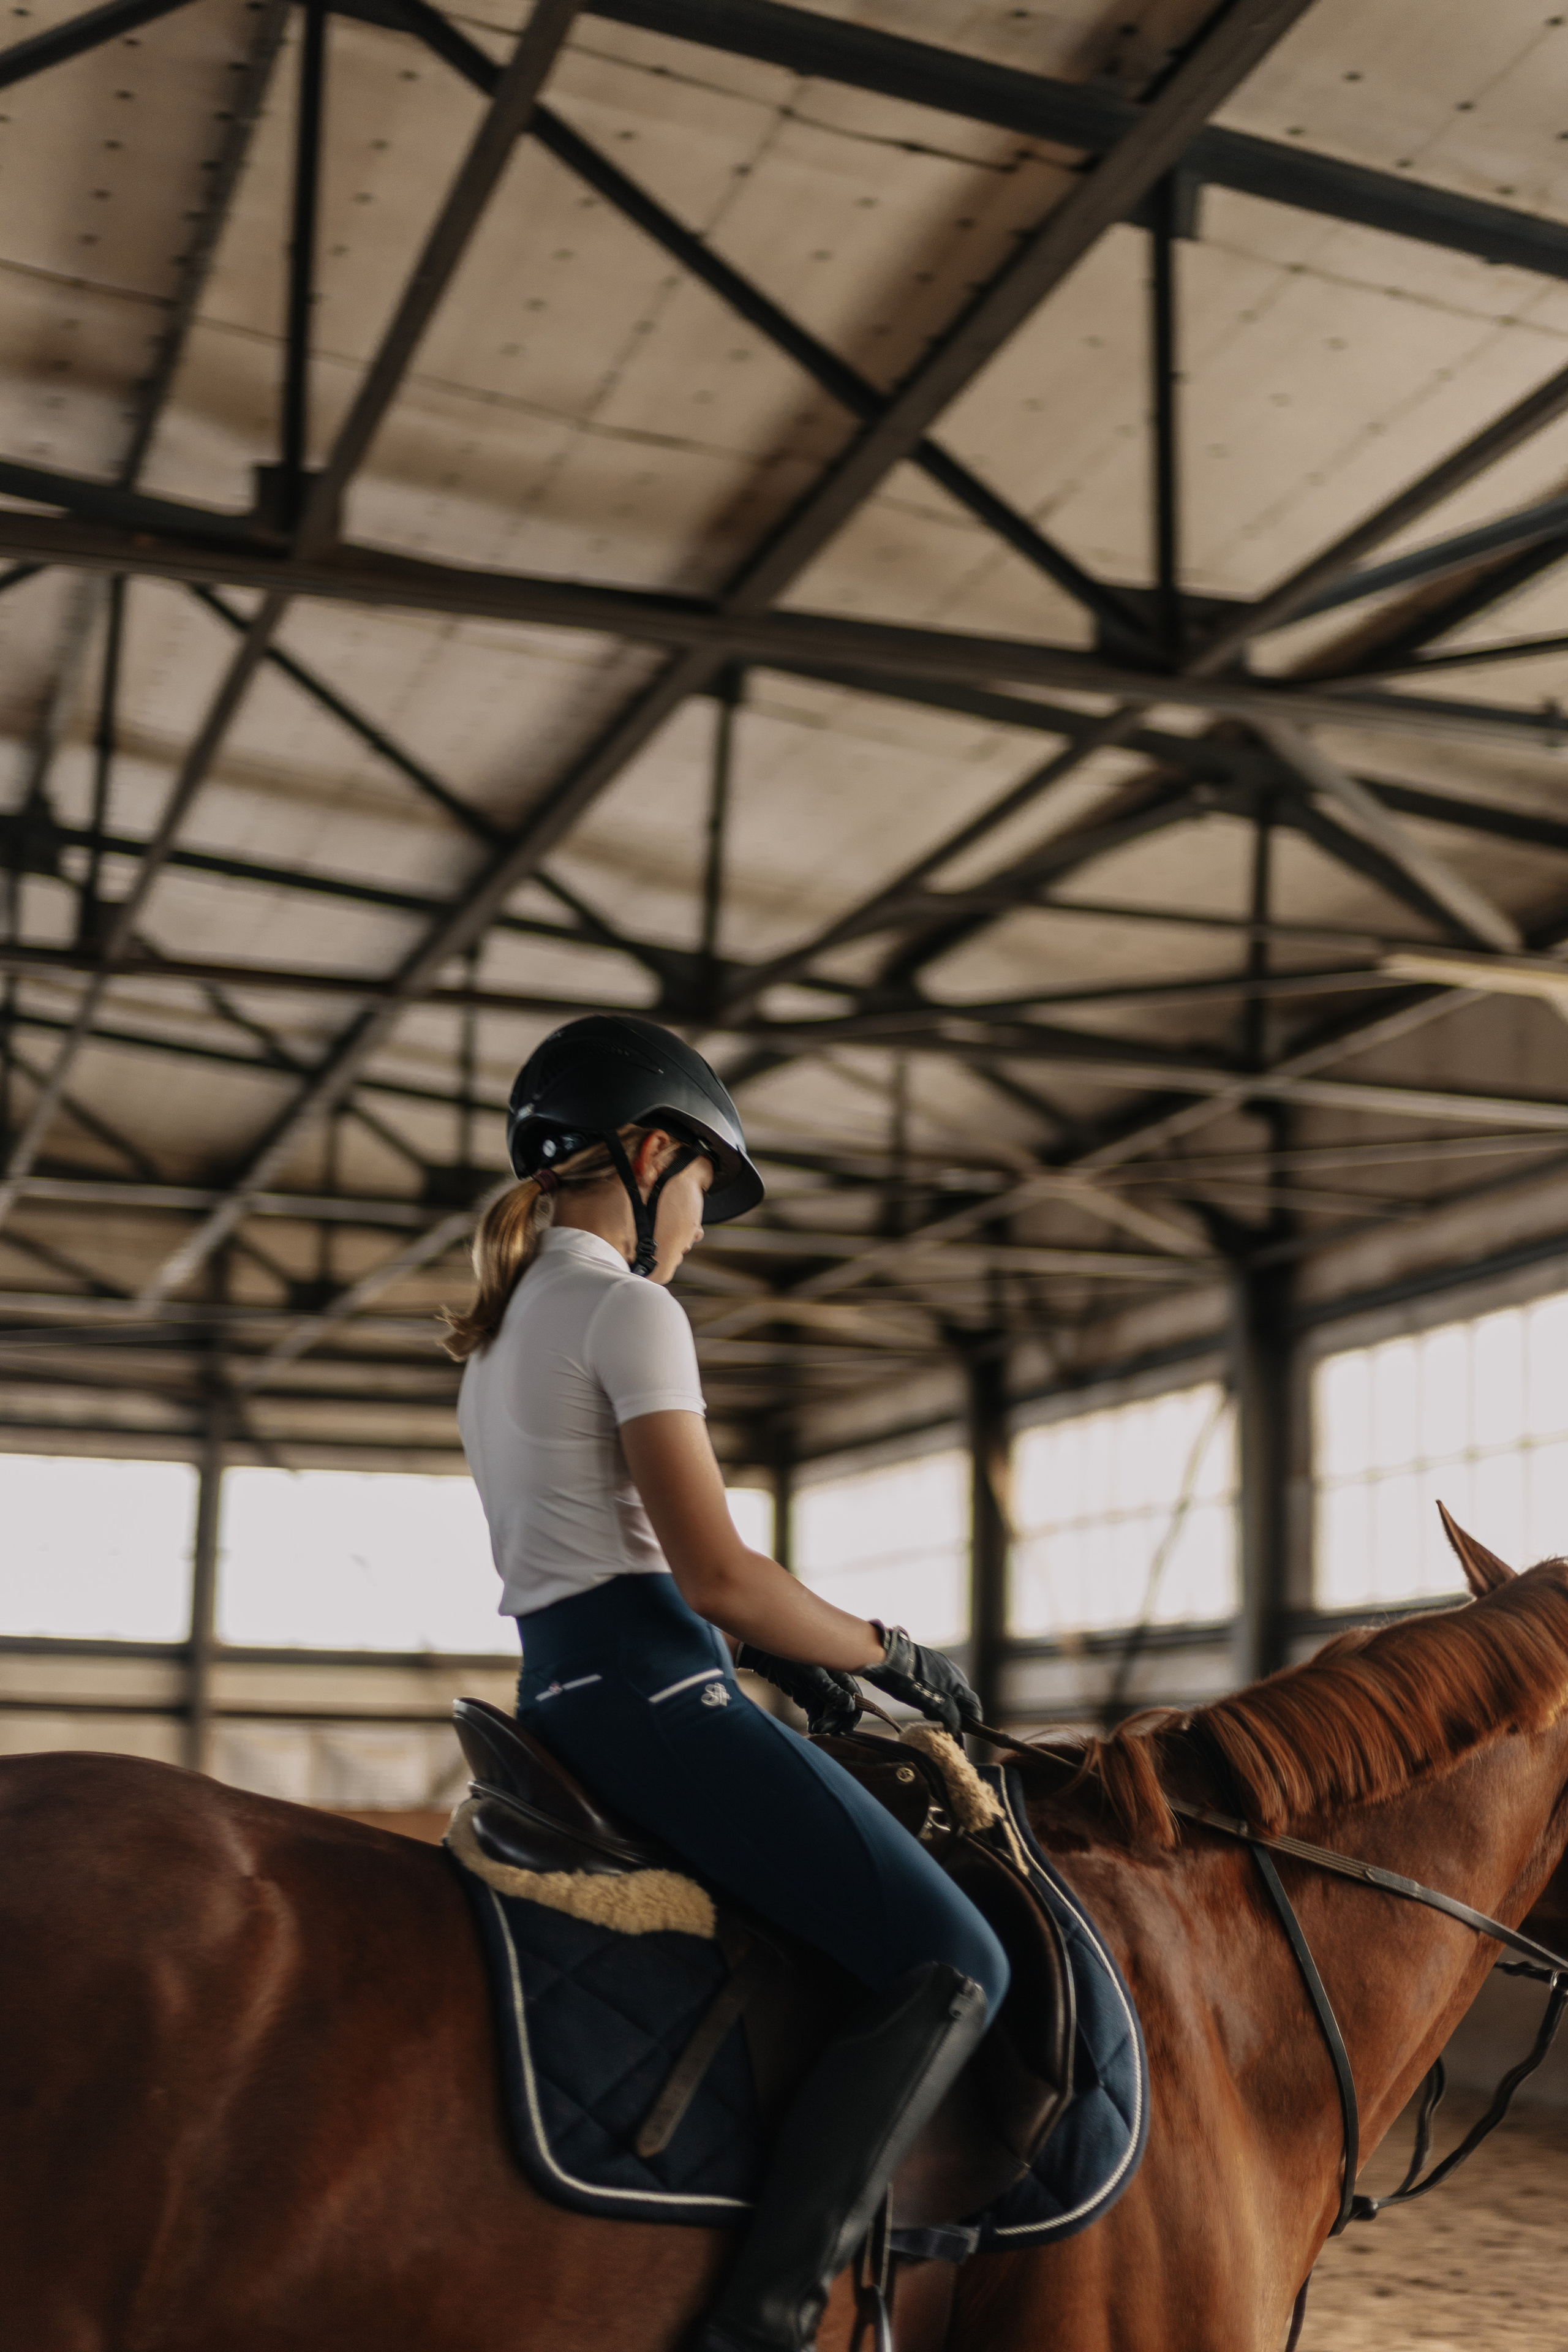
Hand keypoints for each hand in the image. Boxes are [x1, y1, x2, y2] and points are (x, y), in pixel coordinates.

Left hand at [735, 1645, 862, 1735]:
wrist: (766, 1658)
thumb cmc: (791, 1659)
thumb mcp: (811, 1674)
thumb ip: (829, 1689)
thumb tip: (850, 1706)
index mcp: (840, 1675)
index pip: (855, 1698)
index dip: (853, 1715)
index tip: (842, 1727)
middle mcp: (834, 1685)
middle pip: (844, 1710)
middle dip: (836, 1722)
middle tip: (823, 1729)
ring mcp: (821, 1693)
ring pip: (831, 1715)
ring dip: (827, 1725)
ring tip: (815, 1729)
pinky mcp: (809, 1699)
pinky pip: (818, 1715)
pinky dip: (817, 1723)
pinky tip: (811, 1727)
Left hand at [861, 1623, 981, 1735]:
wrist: (890, 1658)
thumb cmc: (912, 1684)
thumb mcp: (933, 1705)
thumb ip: (950, 1716)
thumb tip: (957, 1727)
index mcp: (958, 1684)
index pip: (974, 1704)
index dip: (973, 1718)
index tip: (966, 1729)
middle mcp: (954, 1672)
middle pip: (962, 1697)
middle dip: (956, 1711)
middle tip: (941, 1721)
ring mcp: (941, 1664)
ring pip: (949, 1688)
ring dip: (944, 1702)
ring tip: (928, 1710)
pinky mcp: (929, 1660)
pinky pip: (938, 1679)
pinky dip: (935, 1691)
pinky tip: (921, 1695)